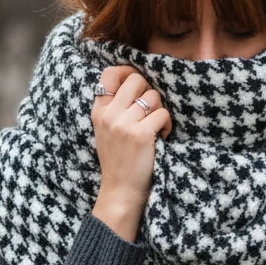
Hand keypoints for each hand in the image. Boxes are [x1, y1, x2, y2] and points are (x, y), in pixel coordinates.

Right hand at [90, 65, 171, 240]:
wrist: (120, 192)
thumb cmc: (118, 161)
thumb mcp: (106, 131)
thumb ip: (114, 108)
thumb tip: (136, 81)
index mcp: (99, 111)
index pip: (109, 74)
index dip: (128, 72)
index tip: (138, 86)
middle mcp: (109, 114)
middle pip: (136, 79)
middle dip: (149, 92)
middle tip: (150, 112)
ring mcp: (124, 124)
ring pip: (153, 96)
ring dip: (160, 111)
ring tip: (155, 128)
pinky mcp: (140, 135)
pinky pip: (163, 114)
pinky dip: (166, 125)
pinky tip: (160, 138)